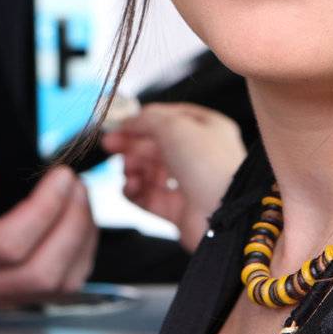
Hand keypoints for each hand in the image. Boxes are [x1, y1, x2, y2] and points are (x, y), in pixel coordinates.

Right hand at [0, 159, 96, 305]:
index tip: (59, 175)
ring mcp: (2, 297)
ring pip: (60, 283)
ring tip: (79, 196)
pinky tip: (76, 218)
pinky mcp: (22, 297)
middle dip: (71, 223)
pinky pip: (66, 285)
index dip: (44, 209)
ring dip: (81, 236)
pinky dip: (82, 251)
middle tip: (76, 183)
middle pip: (42, 271)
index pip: (8, 244)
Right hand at [101, 103, 245, 251]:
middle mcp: (199, 155)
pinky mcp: (178, 210)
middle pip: (156, 145)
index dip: (142, 120)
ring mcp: (188, 184)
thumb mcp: (174, 126)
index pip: (169, 119)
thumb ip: (147, 119)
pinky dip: (135, 191)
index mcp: (207, 129)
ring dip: (133, 168)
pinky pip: (149, 197)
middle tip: (109, 145)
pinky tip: (129, 187)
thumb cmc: (207, 164)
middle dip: (131, 144)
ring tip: (128, 171)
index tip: (118, 125)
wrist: (223, 214)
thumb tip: (129, 121)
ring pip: (150, 171)